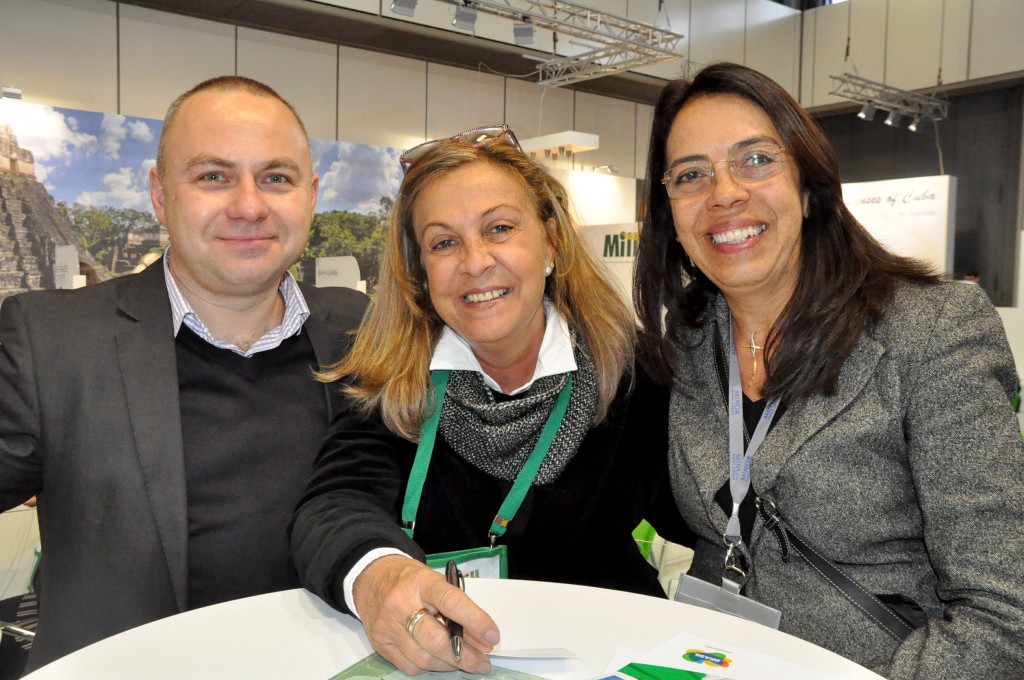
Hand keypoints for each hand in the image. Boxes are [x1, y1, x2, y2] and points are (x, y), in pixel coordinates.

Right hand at [352, 555, 499, 674]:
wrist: (370, 576)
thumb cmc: (410, 579)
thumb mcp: (435, 582)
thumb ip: (458, 608)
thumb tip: (481, 640)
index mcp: (420, 582)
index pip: (451, 602)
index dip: (475, 621)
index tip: (492, 636)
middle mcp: (400, 604)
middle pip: (435, 639)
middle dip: (465, 655)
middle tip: (483, 662)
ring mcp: (387, 626)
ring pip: (423, 658)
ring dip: (450, 665)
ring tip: (466, 662)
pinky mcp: (380, 644)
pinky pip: (409, 666)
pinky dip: (430, 667)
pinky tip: (441, 661)